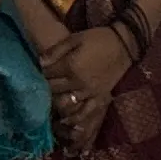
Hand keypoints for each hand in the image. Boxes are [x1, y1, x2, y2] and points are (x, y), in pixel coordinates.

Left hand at [41, 21, 134, 151]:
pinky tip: (66, 121)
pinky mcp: (99, 97)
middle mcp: (78, 82)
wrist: (124, 45)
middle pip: (53, 89)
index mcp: (70, 66)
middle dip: (44, 86)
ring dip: (55, 102)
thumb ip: (56, 51)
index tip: (36, 70)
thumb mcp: (75, 38)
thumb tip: (39, 62)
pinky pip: (85, 111)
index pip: (47, 74)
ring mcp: (89, 92)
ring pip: (65, 102)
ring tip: (48, 102)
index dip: (40, 72)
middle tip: (39, 85)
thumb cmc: (98, 39)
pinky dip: (75, 117)